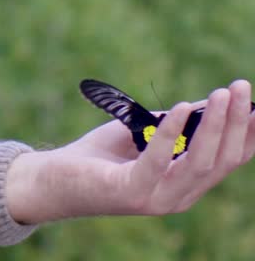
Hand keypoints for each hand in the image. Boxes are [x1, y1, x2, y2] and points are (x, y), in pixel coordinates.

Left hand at [4, 79, 254, 224]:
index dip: (248, 133)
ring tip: (222, 94)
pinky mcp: (132, 192)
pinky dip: (173, 133)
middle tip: (241, 87)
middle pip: (221, 160)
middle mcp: (178, 196)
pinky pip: (159, 161)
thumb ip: (174, 124)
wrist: (50, 181)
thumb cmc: (97, 156)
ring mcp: (157, 198)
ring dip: (215, 126)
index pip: (229, 160)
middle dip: (237, 123)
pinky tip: (184, 108)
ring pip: (199, 163)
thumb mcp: (141, 133)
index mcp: (185, 185)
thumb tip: (210, 102)